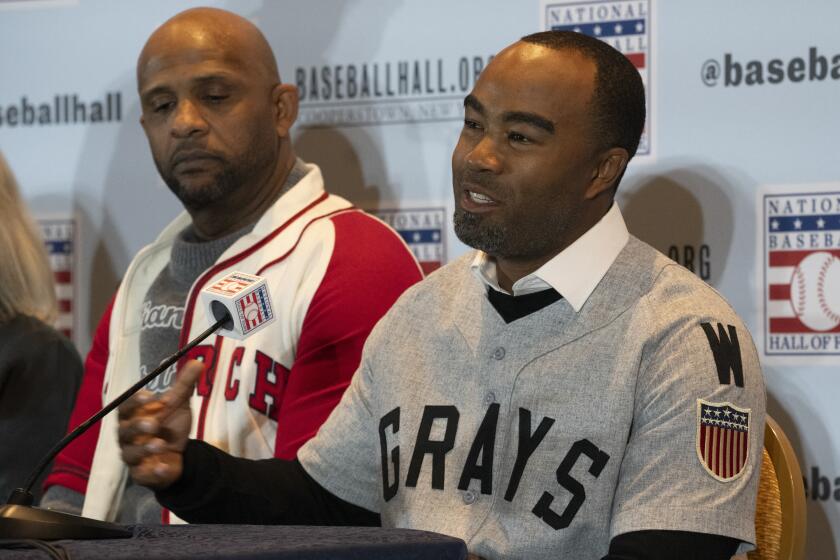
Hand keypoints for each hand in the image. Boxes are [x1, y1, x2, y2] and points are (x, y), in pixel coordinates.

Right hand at [118, 360, 203, 488]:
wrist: (178, 455)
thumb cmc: (170, 426)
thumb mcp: (179, 405)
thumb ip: (184, 385)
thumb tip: (198, 362)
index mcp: (133, 416)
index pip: (125, 407)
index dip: (134, 402)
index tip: (149, 397)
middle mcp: (128, 436)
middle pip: (123, 431)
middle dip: (137, 426)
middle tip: (154, 423)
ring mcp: (133, 456)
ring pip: (130, 454)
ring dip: (144, 449)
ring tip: (160, 444)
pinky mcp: (141, 474)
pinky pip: (142, 475)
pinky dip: (153, 471)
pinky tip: (165, 466)